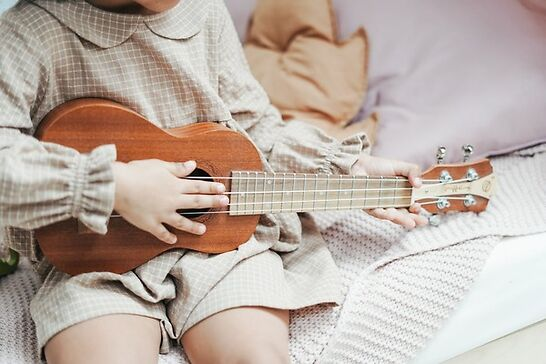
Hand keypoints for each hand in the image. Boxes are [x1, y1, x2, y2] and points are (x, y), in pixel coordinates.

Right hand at [112, 160, 227, 243]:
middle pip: (196, 202)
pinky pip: (161, 233)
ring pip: (182, 222)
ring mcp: (162, 214)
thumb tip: (193, 165)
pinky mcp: (150, 223)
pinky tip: (174, 240)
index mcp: (175, 185)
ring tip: (203, 230)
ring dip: (194, 227)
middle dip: (212, 203)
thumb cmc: (137, 172)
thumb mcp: (159, 165)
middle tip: (225, 204)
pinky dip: (168, 237)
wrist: (118, 186)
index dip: (211, 187)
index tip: (222, 189)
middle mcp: (172, 200)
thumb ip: (177, 168)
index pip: (198, 186)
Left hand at [351, 153, 427, 228]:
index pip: (411, 208)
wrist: (362, 164)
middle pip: (403, 215)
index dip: (416, 211)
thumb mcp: (401, 167)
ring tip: (405, 219)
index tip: (419, 207)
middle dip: (411, 220)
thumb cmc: (381, 167)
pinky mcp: (369, 206)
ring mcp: (381, 206)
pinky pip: (376, 212)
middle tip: (417, 222)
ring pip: (390, 216)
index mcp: (402, 196)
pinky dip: (382, 213)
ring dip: (398, 218)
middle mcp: (392, 203)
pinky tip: (388, 213)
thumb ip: (413, 171)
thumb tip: (419, 183)